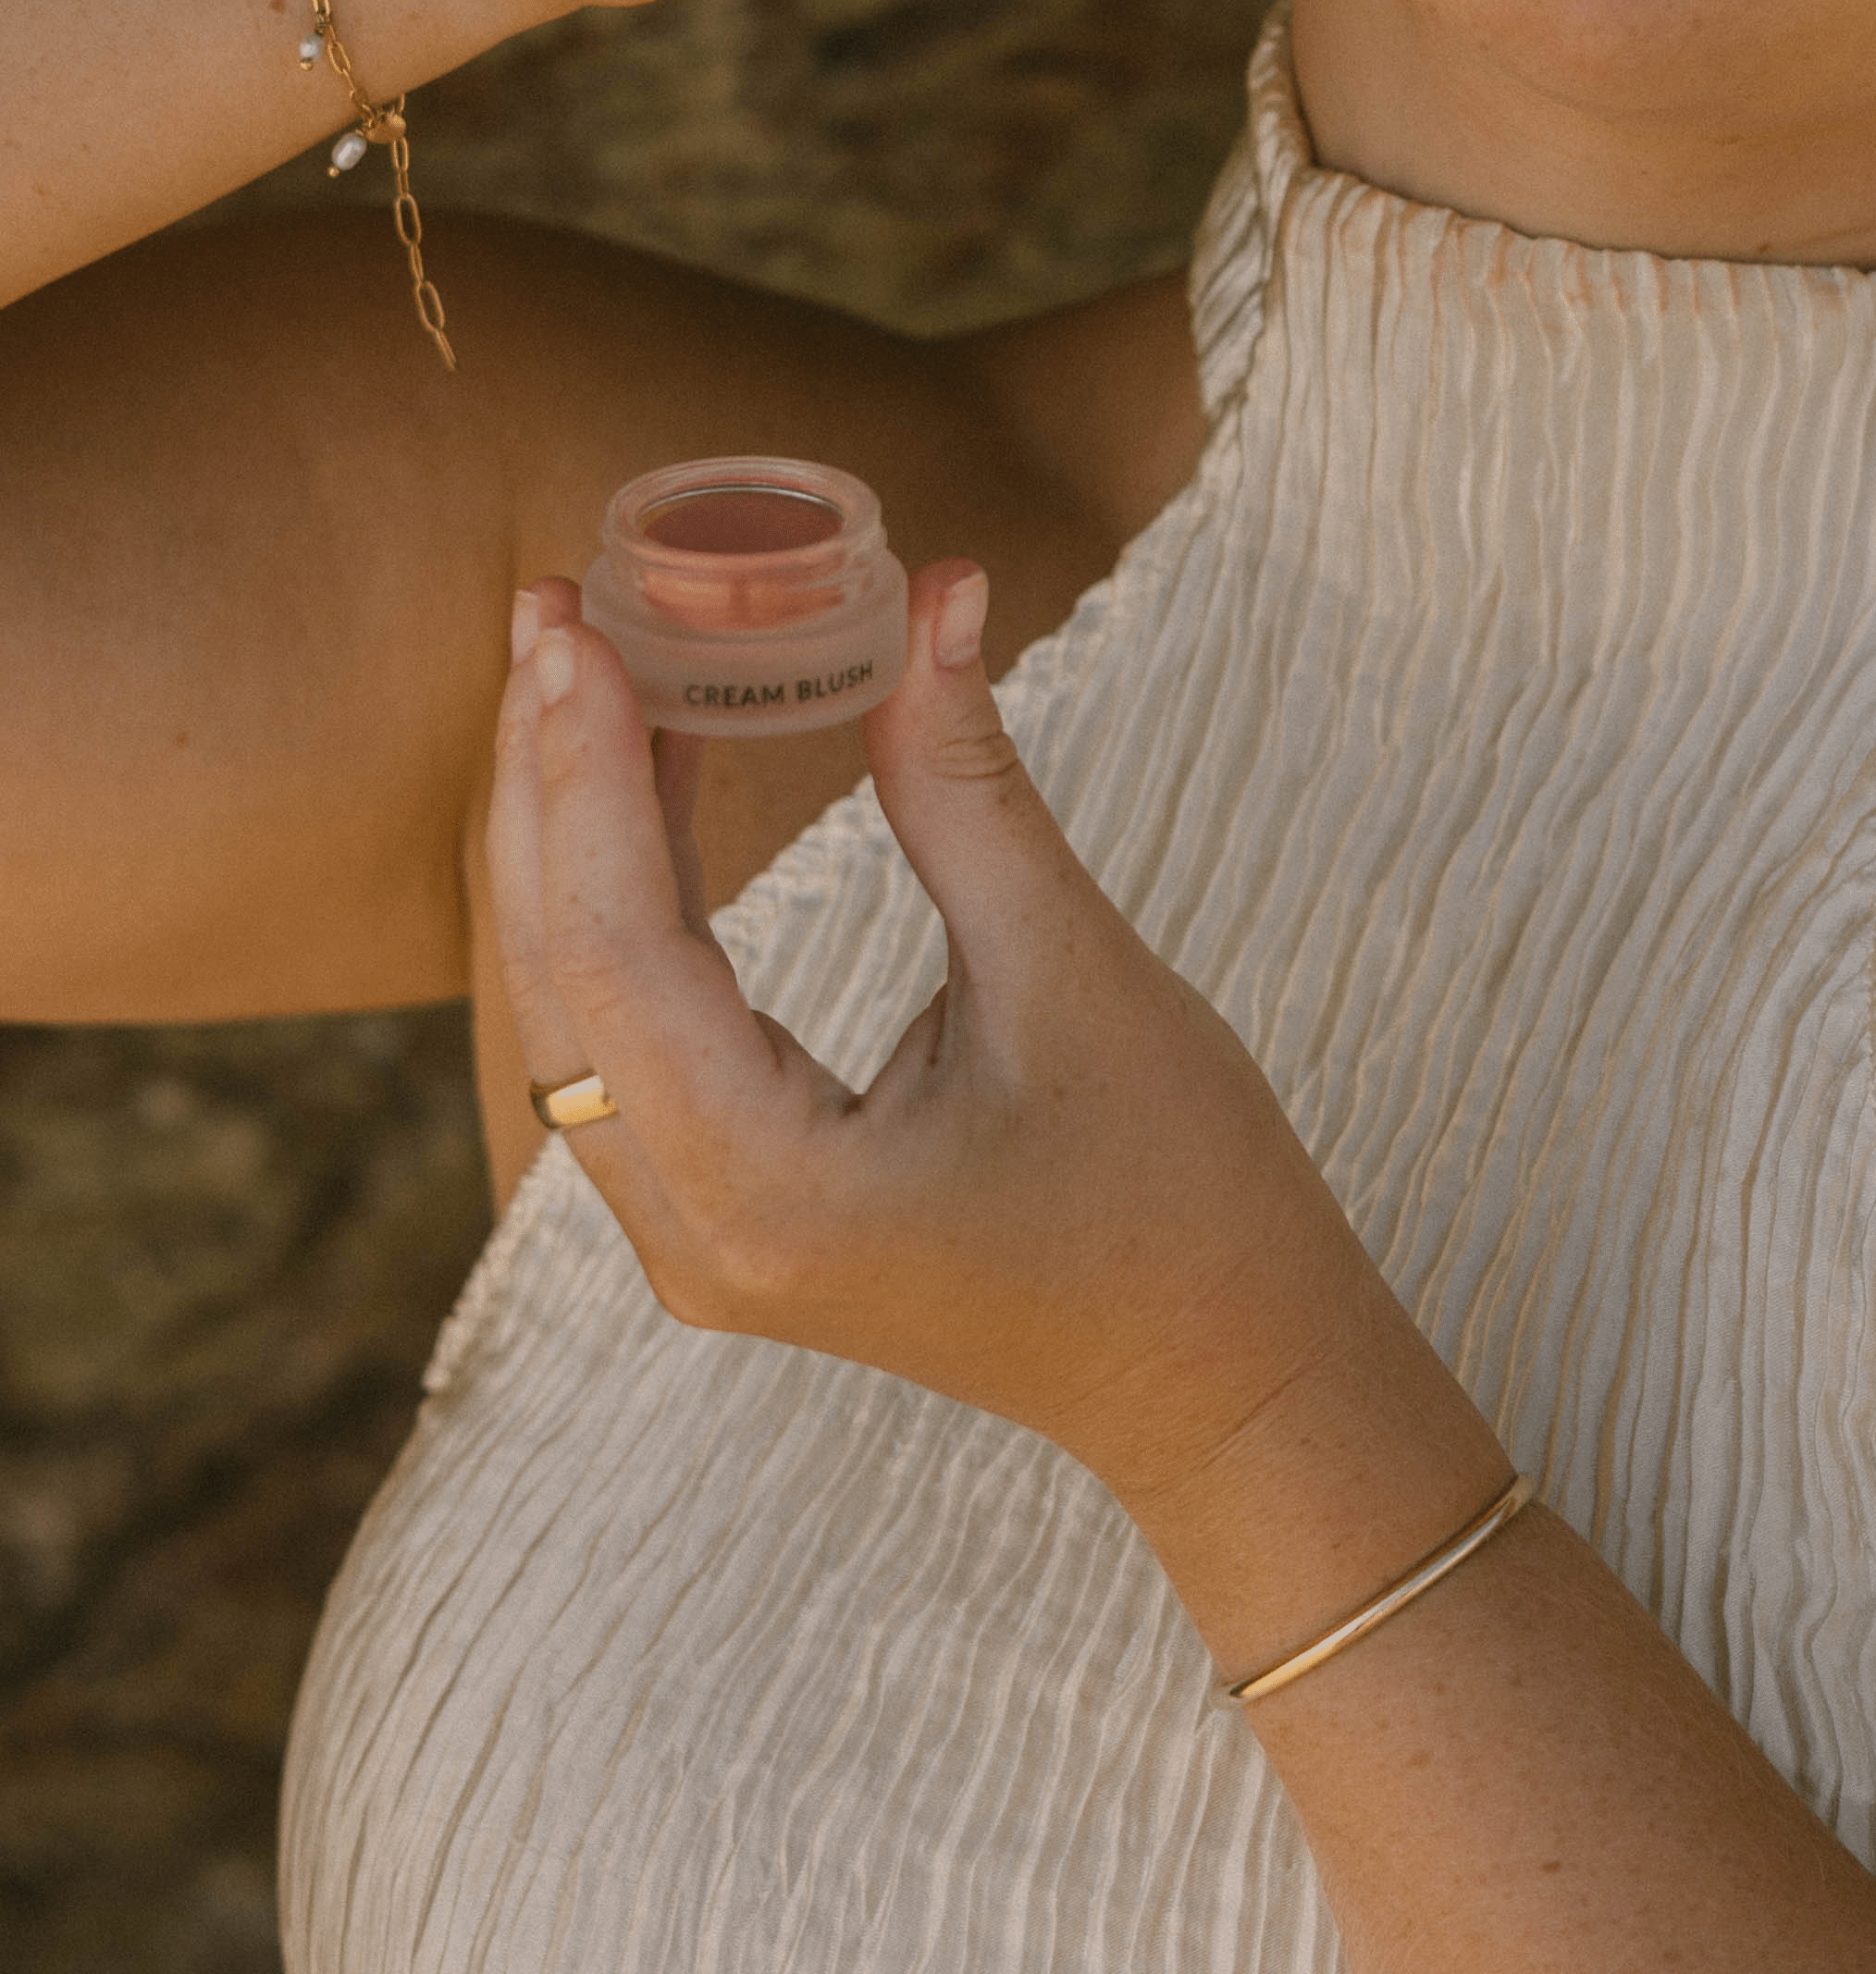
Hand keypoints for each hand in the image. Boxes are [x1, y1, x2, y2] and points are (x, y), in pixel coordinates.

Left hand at [486, 560, 1393, 1518]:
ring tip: (582, 666)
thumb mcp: (1076, 973)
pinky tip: (651, 780)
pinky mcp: (732, 1216)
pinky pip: (625, 1041)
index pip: (616, 948)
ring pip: (570, 1012)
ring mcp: (700, 1241)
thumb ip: (968, 785)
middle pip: (554, 978)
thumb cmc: (1182, 1196)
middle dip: (546, 780)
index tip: (578, 622)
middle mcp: (696, 1237)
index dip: (585, 769)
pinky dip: (621, 903)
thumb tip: (938, 592)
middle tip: (554, 606)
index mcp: (770, 1193)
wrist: (1231, 1381)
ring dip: (568, 837)